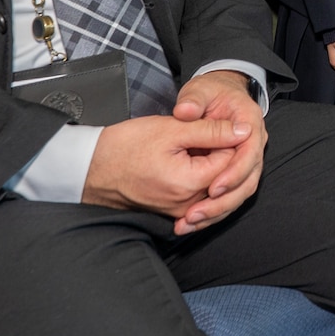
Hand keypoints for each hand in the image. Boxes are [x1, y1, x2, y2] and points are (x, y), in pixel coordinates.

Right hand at [80, 95, 261, 235]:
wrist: (92, 168)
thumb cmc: (126, 146)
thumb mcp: (172, 129)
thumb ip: (211, 131)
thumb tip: (242, 131)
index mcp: (190, 184)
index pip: (232, 162)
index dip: (231, 139)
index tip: (220, 124)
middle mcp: (188, 204)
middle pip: (226, 180)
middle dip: (225, 154)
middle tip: (208, 134)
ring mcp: (180, 211)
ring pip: (214, 190)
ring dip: (214, 168)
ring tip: (197, 146)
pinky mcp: (172, 211)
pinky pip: (199, 198)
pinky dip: (202, 182)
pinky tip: (194, 162)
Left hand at [169, 70, 267, 232]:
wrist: (218, 95)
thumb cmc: (209, 92)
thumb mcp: (199, 90)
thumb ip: (192, 100)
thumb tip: (184, 112)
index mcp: (251, 122)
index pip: (249, 153)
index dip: (233, 172)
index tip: (212, 188)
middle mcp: (255, 144)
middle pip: (248, 180)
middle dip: (224, 201)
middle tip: (196, 214)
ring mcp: (248, 160)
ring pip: (242, 192)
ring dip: (218, 211)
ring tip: (190, 222)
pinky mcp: (237, 172)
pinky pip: (231, 195)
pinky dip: (214, 210)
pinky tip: (193, 221)